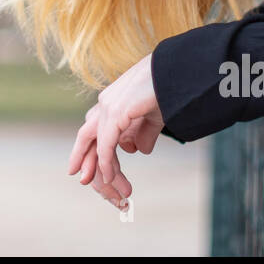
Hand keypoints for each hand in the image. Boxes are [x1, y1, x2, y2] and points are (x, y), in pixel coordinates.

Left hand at [67, 53, 163, 208]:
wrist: (177, 74)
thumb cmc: (167, 91)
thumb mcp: (153, 118)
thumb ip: (143, 133)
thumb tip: (137, 150)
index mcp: (111, 102)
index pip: (94, 131)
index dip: (90, 152)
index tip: (92, 173)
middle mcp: (105, 103)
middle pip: (87, 138)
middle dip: (86, 162)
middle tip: (89, 184)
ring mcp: (108, 106)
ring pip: (95, 145)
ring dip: (102, 171)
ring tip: (112, 190)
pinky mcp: (116, 112)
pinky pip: (105, 145)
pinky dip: (106, 163)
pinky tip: (110, 177)